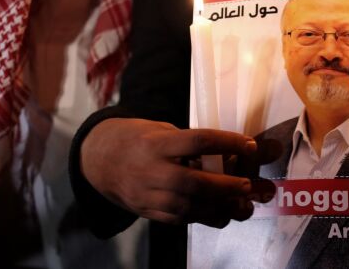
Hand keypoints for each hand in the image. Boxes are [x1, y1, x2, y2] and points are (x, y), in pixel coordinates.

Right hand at [81, 118, 278, 227]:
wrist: (99, 160)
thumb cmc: (138, 139)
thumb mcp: (160, 130)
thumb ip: (188, 143)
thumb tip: (228, 154)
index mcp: (156, 143)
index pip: (198, 141)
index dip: (227, 143)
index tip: (249, 145)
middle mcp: (151, 170)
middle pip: (193, 182)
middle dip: (225, 187)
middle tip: (247, 185)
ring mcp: (147, 195)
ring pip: (188, 207)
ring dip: (219, 208)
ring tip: (240, 206)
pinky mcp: (147, 212)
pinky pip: (179, 219)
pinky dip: (203, 218)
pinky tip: (219, 213)